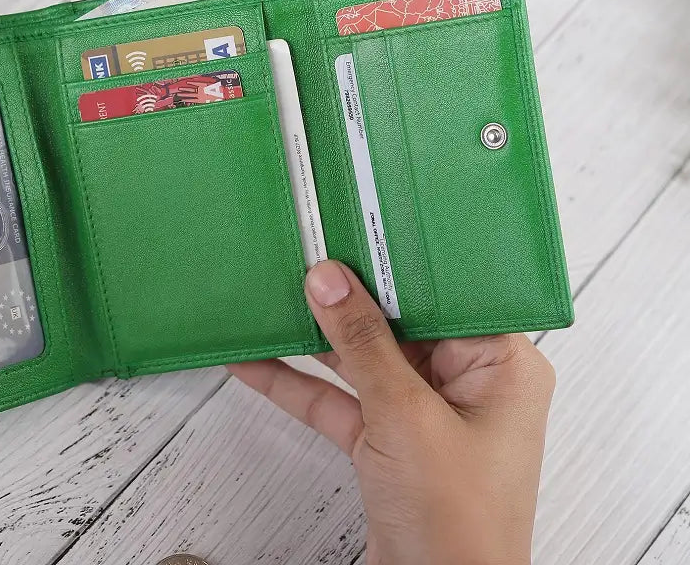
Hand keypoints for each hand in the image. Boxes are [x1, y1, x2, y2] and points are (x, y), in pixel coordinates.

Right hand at [229, 261, 554, 564]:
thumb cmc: (459, 528)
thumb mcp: (405, 417)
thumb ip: (363, 345)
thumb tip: (329, 281)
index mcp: (499, 366)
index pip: (442, 294)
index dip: (395, 262)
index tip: (352, 230)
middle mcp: (467, 384)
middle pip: (397, 322)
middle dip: (345, 298)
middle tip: (304, 256)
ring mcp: (425, 414)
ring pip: (363, 359)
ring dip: (315, 339)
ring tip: (273, 297)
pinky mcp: (390, 442)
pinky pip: (341, 399)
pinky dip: (301, 384)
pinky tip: (257, 362)